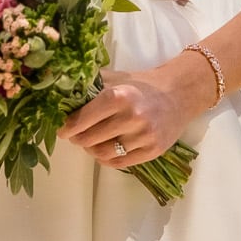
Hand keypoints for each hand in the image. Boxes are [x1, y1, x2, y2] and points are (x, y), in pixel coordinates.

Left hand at [57, 67, 200, 168]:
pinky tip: (103, 150)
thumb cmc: (142, 85)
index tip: (61, 129)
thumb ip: (91, 85)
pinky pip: (120, 163)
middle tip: (73, 136)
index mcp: (119, 96)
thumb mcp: (116, 78)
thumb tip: (62, 92)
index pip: (83, 119)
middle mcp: (131, 117)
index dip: (67, 127)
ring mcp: (143, 136)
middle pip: (90, 139)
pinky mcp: (152, 151)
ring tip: (89, 143)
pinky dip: (106, 159)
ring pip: (103, 153)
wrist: (178, 94)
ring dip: (90, 150)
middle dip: (77, 139)